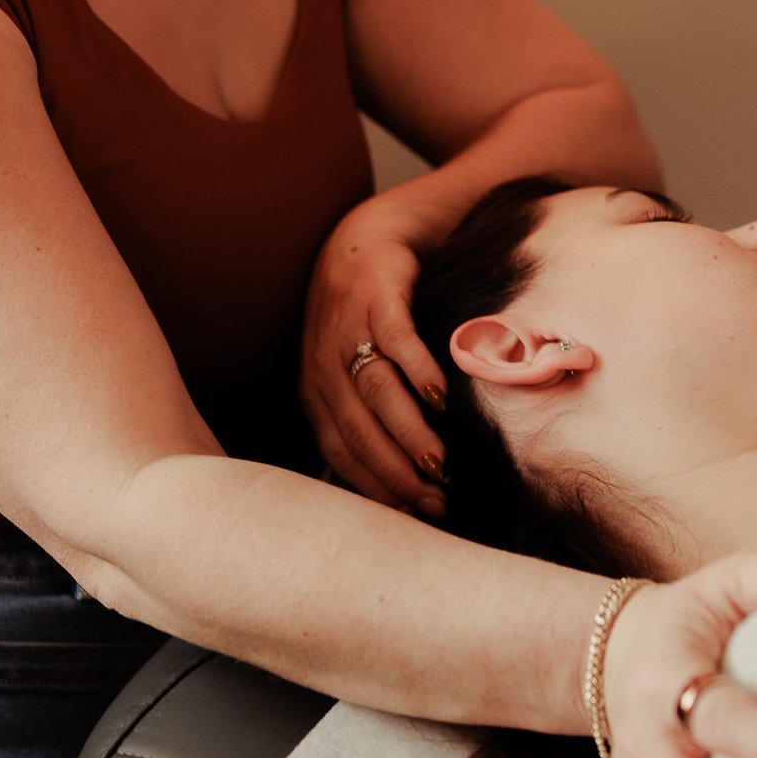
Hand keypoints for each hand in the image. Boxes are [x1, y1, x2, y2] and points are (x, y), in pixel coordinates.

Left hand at [298, 202, 450, 517]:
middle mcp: (324, 366)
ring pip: (375, 391)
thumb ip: (365, 420)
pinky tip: (440, 397)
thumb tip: (402, 489)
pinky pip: (395, 340)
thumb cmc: (364, 320)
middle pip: (358, 429)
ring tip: (440, 464)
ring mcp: (347, 328)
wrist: (365, 239)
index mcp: (316, 393)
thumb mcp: (350, 373)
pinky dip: (417, 370)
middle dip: (395, 473)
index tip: (416, 518)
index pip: (342, 453)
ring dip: (408, 431)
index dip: (377, 489)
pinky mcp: (375, 295)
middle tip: (434, 503)